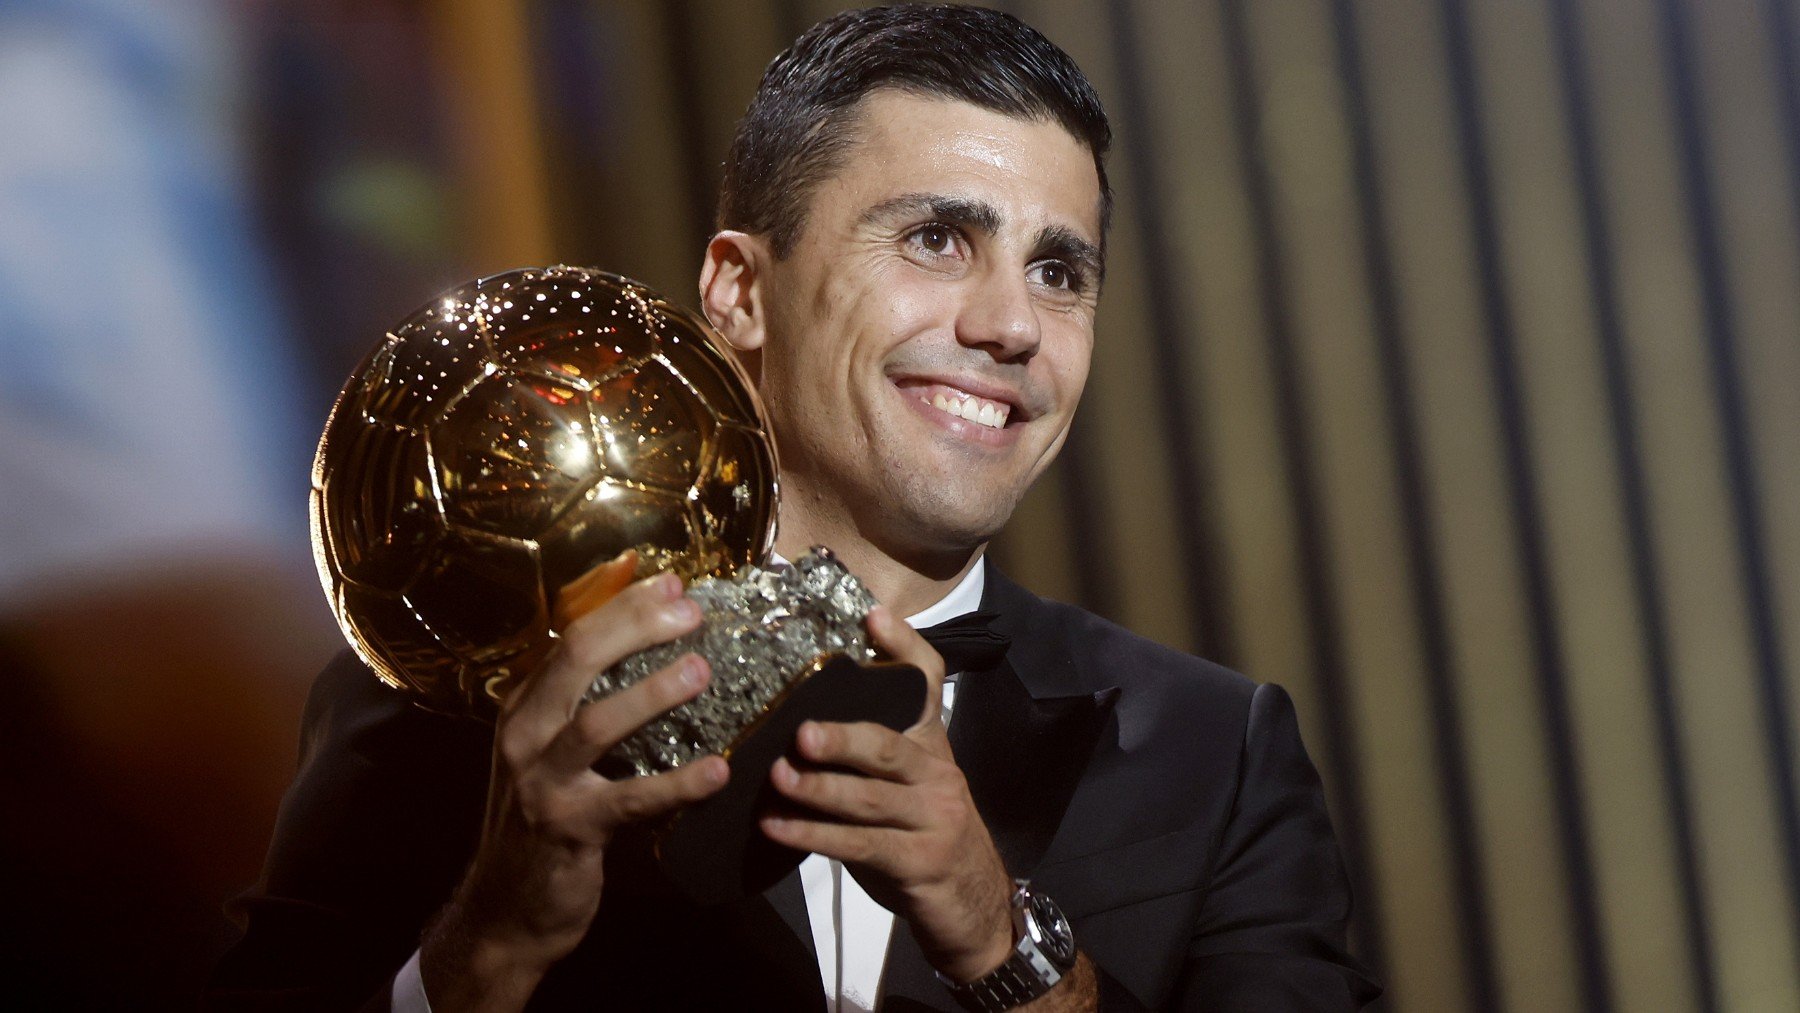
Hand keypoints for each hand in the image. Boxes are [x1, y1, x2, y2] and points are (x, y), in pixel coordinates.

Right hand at [420, 571, 729, 1010]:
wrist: (505, 910)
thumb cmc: (542, 819)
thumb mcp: (549, 752)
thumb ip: (584, 701)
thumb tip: (643, 641)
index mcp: (524, 707)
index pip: (571, 636)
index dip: (623, 604)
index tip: (675, 582)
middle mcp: (524, 735)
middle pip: (577, 661)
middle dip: (635, 627)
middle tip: (691, 611)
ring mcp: (541, 783)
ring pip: (595, 723)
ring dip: (651, 693)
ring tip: (700, 670)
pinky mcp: (568, 828)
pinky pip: (628, 800)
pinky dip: (675, 785)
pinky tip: (717, 772)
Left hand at [759, 605, 1015, 982]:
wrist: (972, 900)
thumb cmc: (922, 830)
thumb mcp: (904, 783)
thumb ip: (869, 750)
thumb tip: (800, 715)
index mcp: (930, 744)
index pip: (926, 683)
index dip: (902, 648)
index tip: (872, 616)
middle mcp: (936, 774)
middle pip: (890, 746)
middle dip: (843, 737)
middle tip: (801, 731)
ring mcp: (932, 819)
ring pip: (870, 799)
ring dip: (819, 790)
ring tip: (779, 778)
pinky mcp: (918, 862)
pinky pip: (860, 846)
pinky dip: (814, 837)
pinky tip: (778, 827)